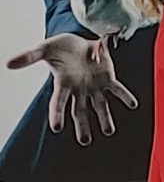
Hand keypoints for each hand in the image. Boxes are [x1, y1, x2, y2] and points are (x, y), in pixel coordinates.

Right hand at [6, 34, 135, 146]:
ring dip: (105, 118)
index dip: (57, 114)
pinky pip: (118, 89)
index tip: (55, 128)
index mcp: (63, 84)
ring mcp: (94, 86)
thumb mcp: (44, 49)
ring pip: (100, 105)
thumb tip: (8, 63)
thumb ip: (29, 57)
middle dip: (83, 126)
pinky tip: (133, 105)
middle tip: (85, 141)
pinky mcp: (107, 78)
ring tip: (109, 132)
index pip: (58, 103)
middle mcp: (79, 89)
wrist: (78, 39)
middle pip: (80, 111)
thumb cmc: (60, 46)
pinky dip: (125, 97)